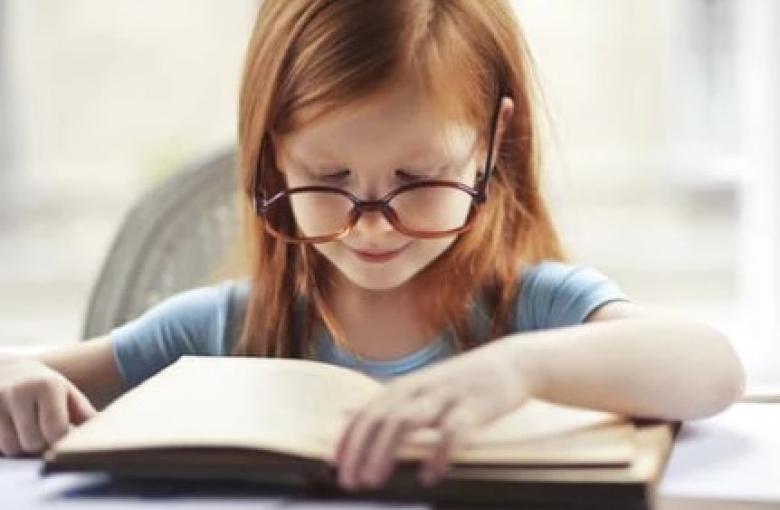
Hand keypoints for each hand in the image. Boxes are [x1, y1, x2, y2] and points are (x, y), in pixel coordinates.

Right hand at [0, 356, 96, 456]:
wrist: (4, 369)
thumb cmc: (43, 385)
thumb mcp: (66, 393)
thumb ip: (84, 414)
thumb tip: (104, 431)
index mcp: (47, 386)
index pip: (56, 431)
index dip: (60, 440)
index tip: (61, 434)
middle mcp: (19, 391)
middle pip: (32, 443)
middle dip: (40, 443)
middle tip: (41, 430)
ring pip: (10, 448)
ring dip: (19, 446)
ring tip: (24, 428)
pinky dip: (2, 443)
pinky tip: (8, 428)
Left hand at [334, 338, 537, 489]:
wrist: (512, 363)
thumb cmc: (462, 382)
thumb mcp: (422, 386)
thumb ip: (390, 403)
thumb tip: (347, 414)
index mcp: (407, 386)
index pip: (368, 412)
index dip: (349, 439)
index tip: (337, 467)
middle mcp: (421, 387)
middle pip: (380, 417)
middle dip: (360, 450)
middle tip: (350, 482)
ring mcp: (447, 395)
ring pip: (407, 420)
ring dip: (386, 451)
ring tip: (375, 480)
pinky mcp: (475, 406)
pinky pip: (453, 431)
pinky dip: (438, 454)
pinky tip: (430, 476)